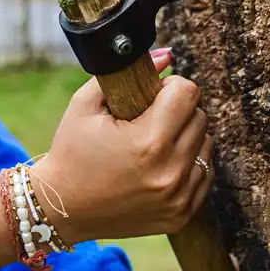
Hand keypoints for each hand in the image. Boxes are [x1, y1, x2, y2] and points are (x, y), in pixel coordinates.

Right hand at [32, 49, 210, 244]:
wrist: (63, 209)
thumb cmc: (70, 153)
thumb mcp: (86, 106)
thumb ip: (123, 74)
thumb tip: (165, 56)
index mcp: (148, 142)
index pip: (187, 93)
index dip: (170, 87)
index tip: (152, 95)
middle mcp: (170, 172)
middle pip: (200, 117)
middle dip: (178, 111)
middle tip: (151, 118)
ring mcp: (178, 197)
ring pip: (206, 145)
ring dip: (186, 137)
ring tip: (155, 143)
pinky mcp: (181, 215)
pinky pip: (204, 174)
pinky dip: (188, 164)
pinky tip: (162, 165)